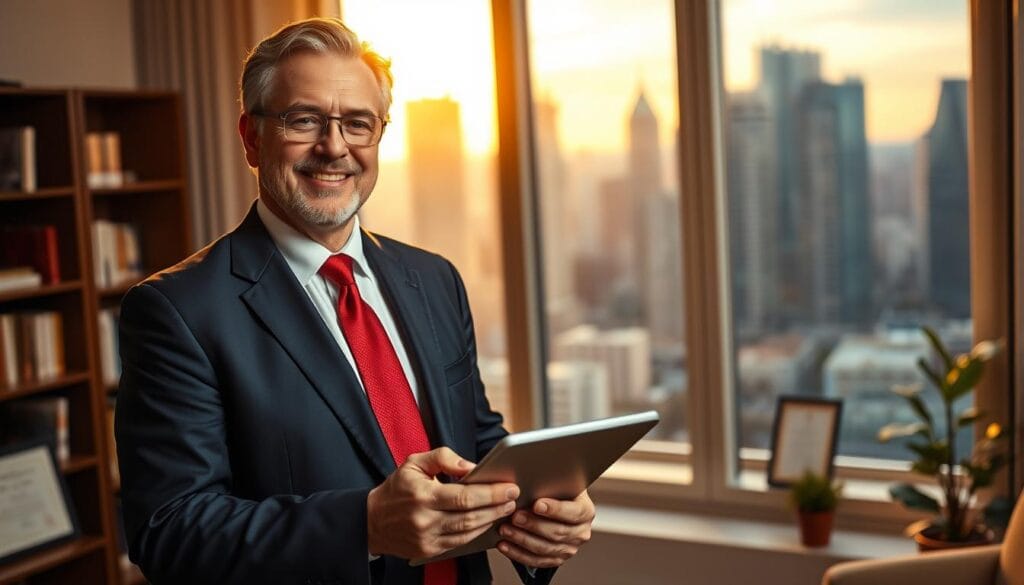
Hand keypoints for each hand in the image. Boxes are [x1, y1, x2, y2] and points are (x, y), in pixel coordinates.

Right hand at [367, 447, 519, 559]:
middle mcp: (425, 520)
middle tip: (513, 497)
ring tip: (504, 508)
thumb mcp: (414, 462)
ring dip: (491, 520)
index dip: (491, 493)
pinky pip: (460, 543)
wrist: (372, 520)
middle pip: (471, 516)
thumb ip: (443, 458)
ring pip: (468, 532)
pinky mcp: (429, 551)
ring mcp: (427, 539)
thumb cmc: (396, 489)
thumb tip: (471, 467)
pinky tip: (487, 522)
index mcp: (422, 495)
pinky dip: (477, 533)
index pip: (465, 496)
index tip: (509, 486)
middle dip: (496, 506)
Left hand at [497, 490, 594, 568]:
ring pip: (545, 548)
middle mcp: (581, 532)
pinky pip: (536, 561)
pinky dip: (518, 553)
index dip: (555, 509)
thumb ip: (550, 485)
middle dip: (533, 525)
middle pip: (557, 532)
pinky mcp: (556, 559)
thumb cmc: (556, 491)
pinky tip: (505, 545)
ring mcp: (570, 548)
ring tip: (506, 530)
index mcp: (586, 511)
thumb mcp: (558, 484)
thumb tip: (529, 484)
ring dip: (522, 539)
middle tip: (515, 516)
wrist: (558, 503)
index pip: (573, 512)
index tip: (537, 505)